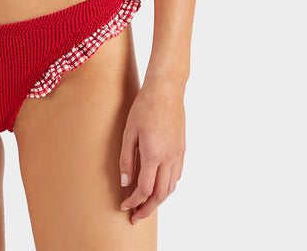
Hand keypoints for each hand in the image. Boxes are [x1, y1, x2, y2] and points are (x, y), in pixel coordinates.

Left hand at [118, 79, 185, 223]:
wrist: (166, 90)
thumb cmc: (144, 107)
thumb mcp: (129, 132)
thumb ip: (126, 158)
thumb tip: (125, 182)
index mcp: (153, 154)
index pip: (144, 189)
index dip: (133, 201)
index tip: (124, 205)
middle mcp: (168, 158)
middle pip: (160, 194)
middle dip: (147, 208)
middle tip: (136, 216)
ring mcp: (178, 154)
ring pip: (171, 188)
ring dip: (158, 200)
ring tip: (146, 205)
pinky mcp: (182, 149)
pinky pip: (177, 175)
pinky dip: (168, 187)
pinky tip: (159, 186)